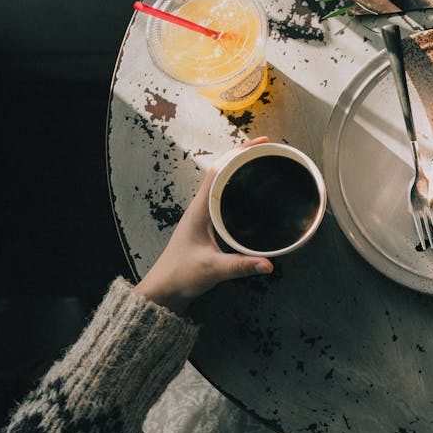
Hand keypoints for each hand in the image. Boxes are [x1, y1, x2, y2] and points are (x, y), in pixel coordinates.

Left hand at [133, 137, 274, 312]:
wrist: (164, 290)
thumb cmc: (181, 276)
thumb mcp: (212, 269)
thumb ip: (241, 266)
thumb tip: (269, 264)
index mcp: (199, 209)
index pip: (218, 169)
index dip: (239, 152)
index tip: (260, 142)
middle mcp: (201, 207)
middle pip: (223, 170)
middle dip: (245, 156)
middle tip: (269, 150)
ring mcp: (204, 215)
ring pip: (224, 183)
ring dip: (242, 171)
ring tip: (265, 165)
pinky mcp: (208, 225)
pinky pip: (226, 198)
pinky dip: (240, 189)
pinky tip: (254, 195)